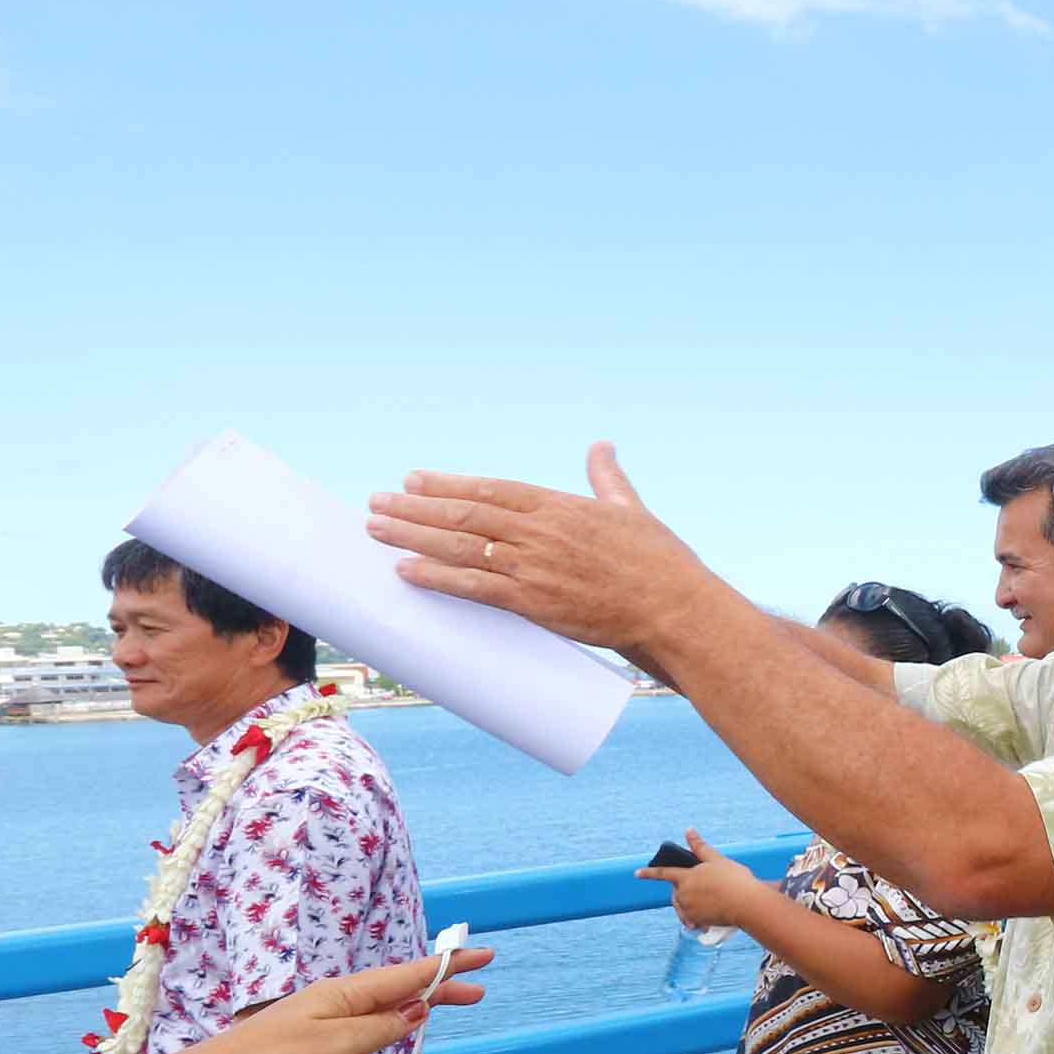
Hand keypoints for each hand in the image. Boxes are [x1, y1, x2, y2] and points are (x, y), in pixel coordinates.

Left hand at [204, 948, 494, 1053]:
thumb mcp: (340, 1046)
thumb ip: (384, 1028)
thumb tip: (417, 1009)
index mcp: (343, 995)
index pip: (408, 976)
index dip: (448, 967)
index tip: (483, 955)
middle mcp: (333, 1012)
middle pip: (394, 1016)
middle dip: (422, 1026)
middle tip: (474, 1002)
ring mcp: (317, 1041)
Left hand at [365, 444, 713, 654]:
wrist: (676, 608)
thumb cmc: (660, 562)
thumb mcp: (633, 509)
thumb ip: (608, 478)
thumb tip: (602, 445)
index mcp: (560, 506)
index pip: (490, 489)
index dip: (447, 484)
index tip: (413, 479)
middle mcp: (540, 531)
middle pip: (464, 513)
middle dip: (415, 507)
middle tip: (377, 502)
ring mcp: (534, 566)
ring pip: (460, 546)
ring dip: (412, 535)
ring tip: (377, 529)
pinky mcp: (534, 603)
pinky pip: (474, 587)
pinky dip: (436, 577)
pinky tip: (405, 570)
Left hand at [635, 829, 762, 931]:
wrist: (747, 904)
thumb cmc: (734, 880)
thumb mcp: (717, 860)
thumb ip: (700, 847)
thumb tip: (689, 830)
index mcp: (686, 877)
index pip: (663, 873)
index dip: (649, 872)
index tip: (636, 873)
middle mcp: (684, 894)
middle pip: (676, 892)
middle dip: (683, 890)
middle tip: (704, 889)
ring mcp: (689, 909)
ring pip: (683, 906)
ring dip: (691, 904)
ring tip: (708, 903)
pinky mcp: (698, 920)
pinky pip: (692, 919)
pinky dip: (697, 918)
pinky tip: (708, 919)